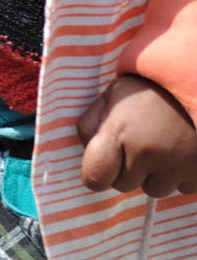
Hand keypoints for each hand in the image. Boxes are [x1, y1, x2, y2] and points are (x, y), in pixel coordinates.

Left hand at [77, 74, 196, 196]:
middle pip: (123, 185)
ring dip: (155, 174)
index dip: (96, 173)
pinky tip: (181, 151)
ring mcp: (177, 166)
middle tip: (139, 142)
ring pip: (154, 190)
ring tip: (162, 145)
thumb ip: (91, 126)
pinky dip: (180, 175)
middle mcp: (147, 153)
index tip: (104, 163)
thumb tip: (87, 155)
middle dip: (127, 169)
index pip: (95, 178)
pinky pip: (182, 189)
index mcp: (118, 132)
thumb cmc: (146, 91)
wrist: (193, 81)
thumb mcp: (110, 97)